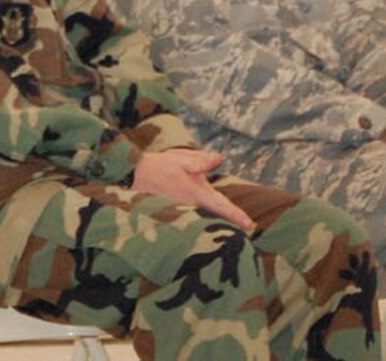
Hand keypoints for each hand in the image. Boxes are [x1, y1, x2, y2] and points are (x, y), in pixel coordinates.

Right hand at [128, 149, 255, 232]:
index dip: (236, 215)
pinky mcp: (177, 214)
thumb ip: (201, 161)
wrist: (135, 177)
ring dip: (216, 220)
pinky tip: (207, 221)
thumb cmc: (159, 165)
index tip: (250, 225)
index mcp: (196, 192)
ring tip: (230, 225)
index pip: (221, 205)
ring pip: (205, 217)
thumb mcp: (181, 159)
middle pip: (216, 214)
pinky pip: (194, 218)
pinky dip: (203, 218)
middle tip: (247, 227)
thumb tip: (220, 158)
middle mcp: (192, 206)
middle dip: (230, 220)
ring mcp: (184, 213)